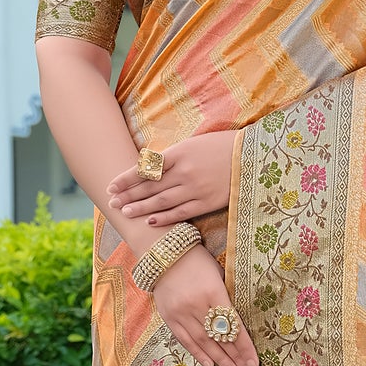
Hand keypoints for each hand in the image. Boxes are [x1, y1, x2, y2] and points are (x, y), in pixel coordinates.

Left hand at [109, 130, 236, 232]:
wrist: (253, 156)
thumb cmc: (223, 146)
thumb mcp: (195, 143)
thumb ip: (173, 157)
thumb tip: (149, 168)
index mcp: (180, 153)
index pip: (145, 168)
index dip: (126, 179)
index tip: (112, 186)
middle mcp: (185, 172)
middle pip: (150, 187)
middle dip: (129, 195)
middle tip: (112, 202)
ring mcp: (196, 189)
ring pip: (161, 202)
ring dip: (141, 208)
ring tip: (125, 212)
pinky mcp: (207, 203)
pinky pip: (181, 213)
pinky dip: (164, 218)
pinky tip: (150, 221)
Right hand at [152, 245, 258, 365]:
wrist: (164, 253)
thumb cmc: (197, 261)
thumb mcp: (218, 273)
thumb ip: (226, 297)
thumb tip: (238, 323)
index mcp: (213, 291)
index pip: (233, 325)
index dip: (245, 346)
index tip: (255, 361)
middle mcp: (196, 305)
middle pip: (219, 338)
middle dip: (235, 357)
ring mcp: (180, 313)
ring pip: (203, 342)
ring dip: (219, 360)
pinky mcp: (168, 317)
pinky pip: (185, 340)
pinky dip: (198, 354)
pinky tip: (210, 364)